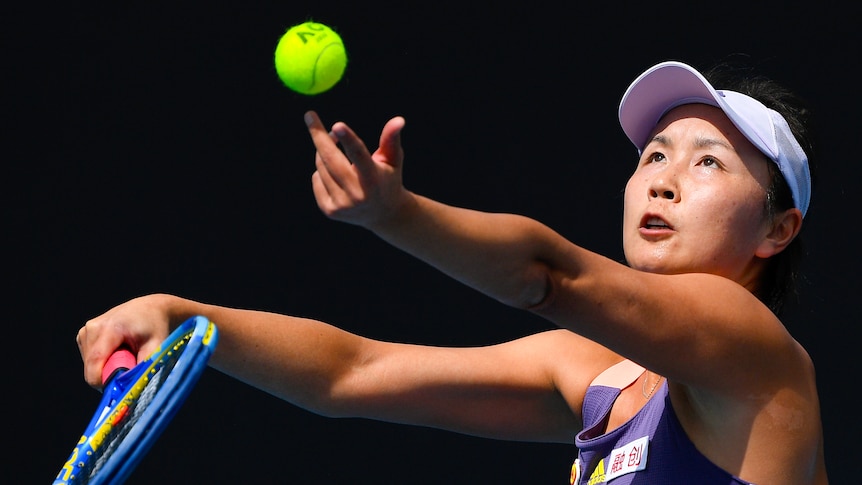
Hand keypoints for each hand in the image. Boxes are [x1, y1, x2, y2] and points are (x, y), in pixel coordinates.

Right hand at [76, 294, 172, 388]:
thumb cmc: (156, 327)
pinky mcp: (83, 335)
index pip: (96, 361)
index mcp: (111, 327)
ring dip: (107, 367)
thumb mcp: (156, 347)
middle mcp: (93, 327)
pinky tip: (117, 350)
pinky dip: (103, 360)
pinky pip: (89, 359)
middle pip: (91, 367)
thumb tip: (131, 390)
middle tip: (131, 363)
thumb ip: (143, 368)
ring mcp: (86, 330)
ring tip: (125, 353)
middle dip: (109, 374)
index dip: (103, 381)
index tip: (119, 388)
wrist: (150, 309)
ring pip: (89, 365)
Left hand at [305, 111, 408, 229]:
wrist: (384, 215)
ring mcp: (341, 205)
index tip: (337, 124)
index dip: (349, 139)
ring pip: (321, 167)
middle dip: (319, 136)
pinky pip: (316, 179)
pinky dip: (322, 171)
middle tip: (310, 116)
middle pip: (331, 160)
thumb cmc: (388, 179)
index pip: (359, 156)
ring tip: (339, 153)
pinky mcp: (329, 211)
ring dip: (324, 154)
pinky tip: (337, 177)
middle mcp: (357, 195)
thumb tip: (399, 119)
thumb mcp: (393, 159)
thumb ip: (391, 139)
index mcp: (374, 180)